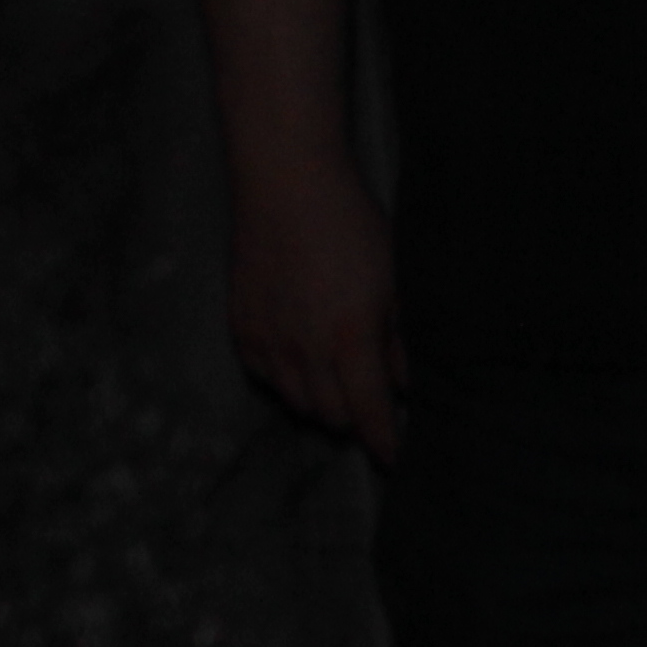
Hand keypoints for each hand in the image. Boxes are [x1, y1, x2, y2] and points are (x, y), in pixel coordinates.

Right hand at [228, 154, 403, 460]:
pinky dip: (287, 380)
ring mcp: (267, 339)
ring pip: (296, 401)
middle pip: (331, 416)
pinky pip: (265, 377)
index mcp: (350, 340)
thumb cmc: (354, 229)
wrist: (287, 187)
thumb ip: (400, 341)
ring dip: (322, 402)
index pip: (369, 413)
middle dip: (357, 419)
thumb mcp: (397, 285)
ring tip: (341, 384)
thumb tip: (405, 385)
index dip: (384, 443)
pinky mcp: (240, 326)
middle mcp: (303, 349)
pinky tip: (303, 362)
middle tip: (373, 405)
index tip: (395, 460)